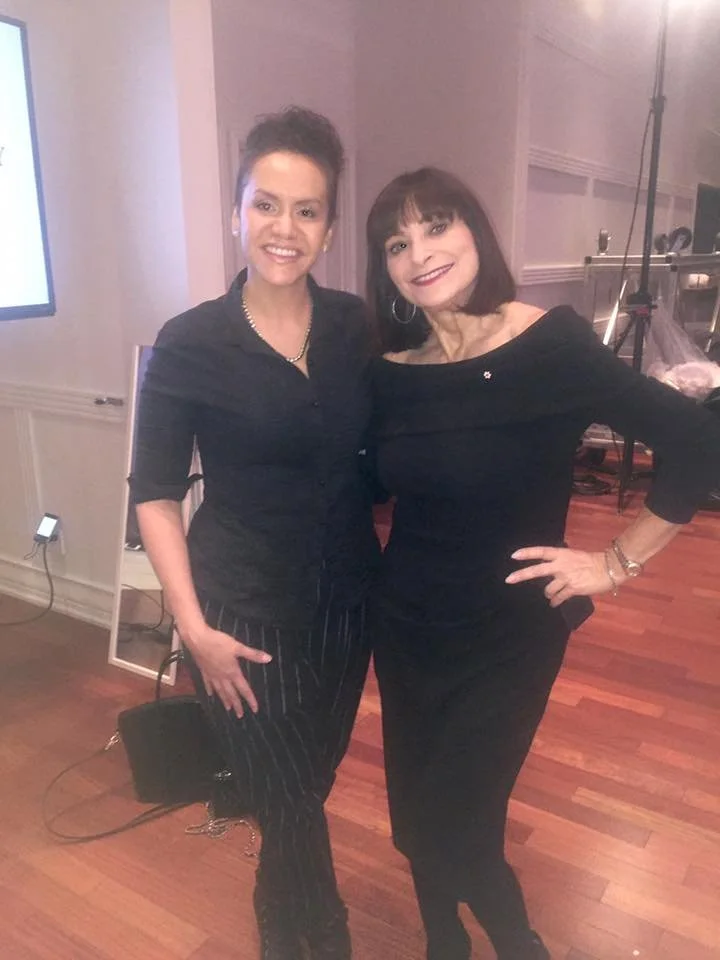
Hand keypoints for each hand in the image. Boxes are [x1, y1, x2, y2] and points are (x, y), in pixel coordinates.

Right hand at [181, 622, 271, 717]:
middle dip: (237, 705)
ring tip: (228, 709)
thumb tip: (268, 659)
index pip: (244, 689)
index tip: (255, 709)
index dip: (250, 699)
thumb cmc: (218, 642)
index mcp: (232, 672)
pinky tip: (210, 694)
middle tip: (240, 715)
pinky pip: (208, 684)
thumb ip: (252, 654)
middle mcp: (222, 677)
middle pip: (231, 694)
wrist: (198, 639)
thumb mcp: (237, 647)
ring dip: (224, 700)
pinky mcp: (204, 671)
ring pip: (220, 691)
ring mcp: (212, 675)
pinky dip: (210, 690)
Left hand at [505, 546, 622, 605]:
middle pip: (537, 570)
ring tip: (551, 595)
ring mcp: (566, 578)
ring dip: (548, 594)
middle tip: (508, 579)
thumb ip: (560, 562)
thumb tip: (550, 570)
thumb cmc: (591, 561)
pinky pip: (559, 598)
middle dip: (521, 575)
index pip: (541, 552)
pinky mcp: (573, 589)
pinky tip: (554, 603)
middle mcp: (561, 565)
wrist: (609, 568)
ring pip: (548, 589)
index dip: (527, 553)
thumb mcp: (573, 556)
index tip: (513, 556)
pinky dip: (555, 601)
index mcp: (561, 554)